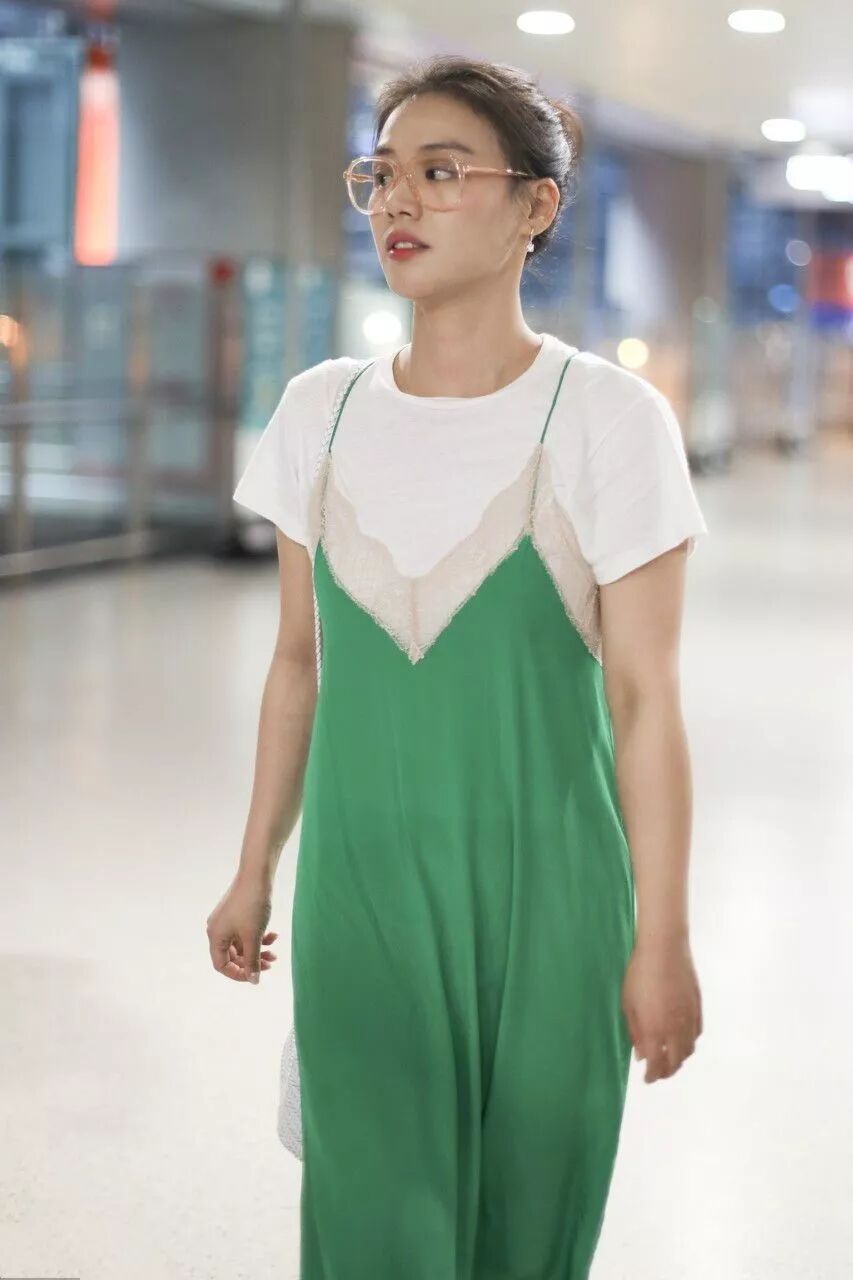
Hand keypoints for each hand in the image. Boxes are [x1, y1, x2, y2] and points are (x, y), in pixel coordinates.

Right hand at [206, 875, 278, 983]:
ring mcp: (226, 920)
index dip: (238, 974)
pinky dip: (258, 936)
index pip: (221, 965)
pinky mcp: (236, 912)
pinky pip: (245, 932)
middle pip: (233, 955)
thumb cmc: (252, 905)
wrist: (257, 874)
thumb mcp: (253, 937)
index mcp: (215, 936)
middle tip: (271, 962)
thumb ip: (253, 961)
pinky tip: (274, 935)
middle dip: (252, 961)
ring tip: (275, 951)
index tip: (255, 976)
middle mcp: (217, 928)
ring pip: (241, 944)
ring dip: (258, 949)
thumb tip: (253, 981)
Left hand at [621, 934, 702, 1082]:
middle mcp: (675, 1029)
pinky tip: (682, 1040)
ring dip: (679, 1059)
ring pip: (689, 1050)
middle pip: (676, 1062)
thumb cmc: (639, 974)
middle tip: (658, 1073)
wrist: (665, 948)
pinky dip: (690, 1043)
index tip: (647, 1079)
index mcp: (655, 1029)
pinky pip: (697, 1034)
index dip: (652, 1076)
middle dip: (667, 1072)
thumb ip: (635, 1032)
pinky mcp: (698, 1007)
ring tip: (670, 1059)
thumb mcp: (628, 1003)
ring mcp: (689, 1018)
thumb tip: (641, 1054)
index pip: (657, 1064)